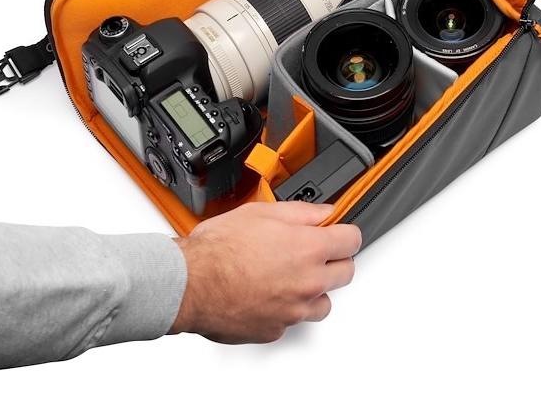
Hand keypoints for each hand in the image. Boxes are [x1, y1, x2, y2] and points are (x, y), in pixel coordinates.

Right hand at [171, 201, 361, 343]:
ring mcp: (293, 310)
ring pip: (323, 303)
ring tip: (289, 278)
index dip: (344, 234)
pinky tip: (266, 294)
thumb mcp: (261, 212)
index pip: (352, 241)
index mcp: (308, 249)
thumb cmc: (217, 250)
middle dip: (333, 261)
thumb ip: (302, 212)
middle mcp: (307, 282)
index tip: (338, 234)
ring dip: (313, 290)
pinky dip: (285, 308)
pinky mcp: (276, 329)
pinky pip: (293, 320)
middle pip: (346, 273)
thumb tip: (324, 212)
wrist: (188, 284)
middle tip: (313, 253)